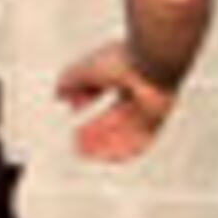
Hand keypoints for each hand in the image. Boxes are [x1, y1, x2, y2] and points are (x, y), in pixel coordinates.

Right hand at [56, 41, 180, 162]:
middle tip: (78, 142)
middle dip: (96, 131)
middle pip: (116, 117)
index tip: (74, 109)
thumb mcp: (85, 69)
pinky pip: (142, 142)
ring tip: (86, 152)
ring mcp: (149, 107)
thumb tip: (60, 94)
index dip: (88, 99)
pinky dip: (124, 151)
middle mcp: (137, 92)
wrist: (149, 65)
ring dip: (106, 144)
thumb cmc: (121, 60)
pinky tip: (107, 157)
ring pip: (126, 132)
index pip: (104, 89)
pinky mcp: (157, 121)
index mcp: (123, 73)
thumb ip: (70, 80)